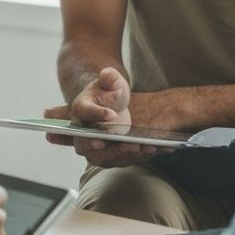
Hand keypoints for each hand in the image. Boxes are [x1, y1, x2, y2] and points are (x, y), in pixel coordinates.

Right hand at [43, 68, 157, 167]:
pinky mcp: (110, 156)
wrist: (112, 104)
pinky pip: (122, 159)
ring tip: (141, 147)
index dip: (97, 114)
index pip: (85, 112)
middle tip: (123, 144)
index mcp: (81, 109)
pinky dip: (137, 156)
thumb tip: (107, 75)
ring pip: (106, 157)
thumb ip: (109, 76)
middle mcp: (83, 132)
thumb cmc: (109, 91)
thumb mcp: (110, 80)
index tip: (113, 115)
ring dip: (124, 154)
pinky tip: (152, 149)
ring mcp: (96, 148)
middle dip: (107, 147)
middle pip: (88, 144)